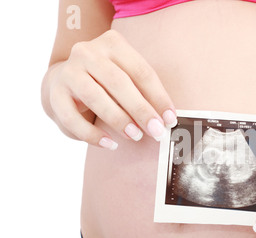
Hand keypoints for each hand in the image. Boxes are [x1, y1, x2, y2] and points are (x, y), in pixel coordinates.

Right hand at [47, 30, 176, 149]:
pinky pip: (72, 118)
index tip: (170, 119)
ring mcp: (69, 72)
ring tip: (136, 136)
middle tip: (156, 131)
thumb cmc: (106, 82)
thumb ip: (144, 93)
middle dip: (140, 109)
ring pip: (95, 97)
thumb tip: (166, 119)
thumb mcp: (126, 77)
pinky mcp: (55, 94)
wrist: (64, 80)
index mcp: (113, 44)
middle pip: (119, 82)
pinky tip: (110, 144)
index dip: (158, 97)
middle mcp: (88, 53)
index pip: (141, 71)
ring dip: (118, 120)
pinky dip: (92, 134)